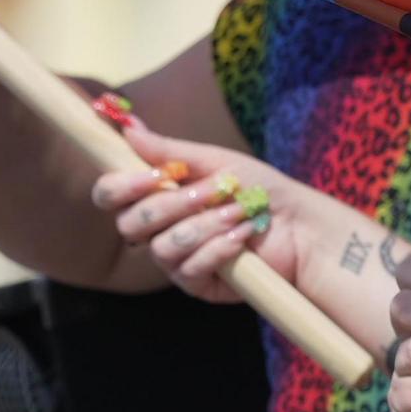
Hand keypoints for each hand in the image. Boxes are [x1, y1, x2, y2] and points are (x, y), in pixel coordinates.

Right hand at [91, 125, 292, 304]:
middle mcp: (158, 229)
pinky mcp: (197, 283)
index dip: (121, 187)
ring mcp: (175, 260)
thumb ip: (169, 150)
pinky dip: (220, 247)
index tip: (153, 175)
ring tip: (238, 211)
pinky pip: (189, 269)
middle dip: (174, 204)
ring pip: (162, 248)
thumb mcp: (215, 161)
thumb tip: (127, 128)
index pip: (111, 195)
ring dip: (205, 225)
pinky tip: (243, 236)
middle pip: (129, 225)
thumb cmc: (258, 188)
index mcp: (156, 195)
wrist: (299, 224)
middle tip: (214, 189)